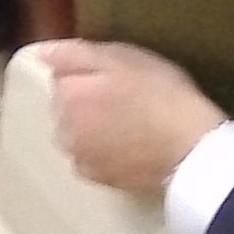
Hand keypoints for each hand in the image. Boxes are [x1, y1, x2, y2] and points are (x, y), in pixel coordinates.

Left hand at [31, 39, 227, 194]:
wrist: (191, 149)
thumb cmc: (160, 94)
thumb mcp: (122, 57)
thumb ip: (75, 54)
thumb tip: (41, 53)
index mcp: (66, 96)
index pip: (63, 77)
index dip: (91, 73)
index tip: (118, 75)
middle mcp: (63, 130)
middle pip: (68, 107)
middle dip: (87, 100)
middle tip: (128, 97)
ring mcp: (80, 159)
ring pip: (78, 133)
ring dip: (93, 126)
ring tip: (131, 122)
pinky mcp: (100, 180)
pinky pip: (93, 157)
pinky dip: (104, 150)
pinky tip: (131, 145)